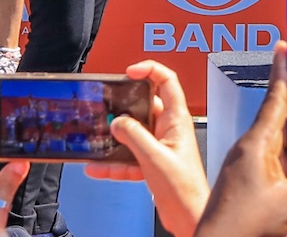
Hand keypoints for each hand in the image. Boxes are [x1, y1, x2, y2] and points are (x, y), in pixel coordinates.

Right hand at [85, 60, 210, 236]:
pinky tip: (98, 167)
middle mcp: (169, 129)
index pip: (167, 81)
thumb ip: (134, 136)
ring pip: (133, 132)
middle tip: (106, 106)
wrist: (188, 217)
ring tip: (98, 137)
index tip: (129, 71)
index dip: (149, 69)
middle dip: (123, 106)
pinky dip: (113, 161)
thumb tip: (118, 122)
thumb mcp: (154, 158)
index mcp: (177, 119)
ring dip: (115, 137)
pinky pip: (128, 156)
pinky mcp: (152, 162)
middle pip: (144, 106)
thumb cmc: (185, 189)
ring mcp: (160, 145)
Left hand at [195, 44, 286, 236]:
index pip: (273, 100)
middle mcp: (249, 152)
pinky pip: (277, 169)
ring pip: (281, 148)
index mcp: (255, 145)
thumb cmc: (242, 226)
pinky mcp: (249, 189)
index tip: (283, 48)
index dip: (281, 73)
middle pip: (279, 121)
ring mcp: (247, 171)